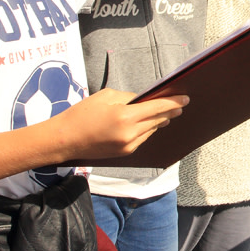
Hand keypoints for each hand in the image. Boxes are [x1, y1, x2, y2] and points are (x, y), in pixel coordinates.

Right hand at [49, 88, 187, 159]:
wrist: (65, 140)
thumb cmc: (81, 114)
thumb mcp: (106, 97)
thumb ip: (128, 98)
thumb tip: (144, 100)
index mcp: (125, 117)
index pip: (157, 108)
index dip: (173, 102)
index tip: (185, 98)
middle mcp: (129, 133)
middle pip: (158, 120)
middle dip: (170, 112)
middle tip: (180, 104)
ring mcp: (128, 145)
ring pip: (151, 130)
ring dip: (159, 121)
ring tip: (168, 113)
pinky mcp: (124, 153)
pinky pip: (142, 138)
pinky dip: (147, 129)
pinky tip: (151, 123)